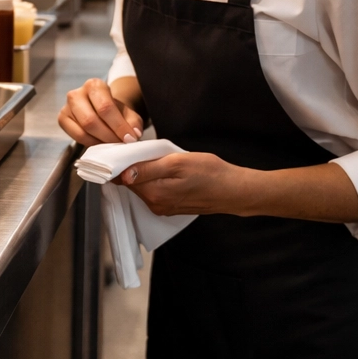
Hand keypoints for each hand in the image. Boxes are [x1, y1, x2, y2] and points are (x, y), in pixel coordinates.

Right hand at [59, 77, 143, 145]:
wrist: (101, 110)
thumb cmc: (114, 111)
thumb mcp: (128, 113)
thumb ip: (133, 122)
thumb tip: (134, 134)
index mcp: (94, 85)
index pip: (105, 107)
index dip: (118, 126)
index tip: (129, 138)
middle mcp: (77, 93)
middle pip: (90, 120)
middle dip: (108, 136)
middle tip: (120, 144)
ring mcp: (67, 106)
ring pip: (82, 131)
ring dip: (99, 142)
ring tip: (111, 145)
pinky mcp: (62, 119)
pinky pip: (75, 137)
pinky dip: (90, 143)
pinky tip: (99, 143)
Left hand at [120, 151, 256, 216]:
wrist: (234, 190)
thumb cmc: (210, 173)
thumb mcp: (177, 163)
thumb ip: (148, 169)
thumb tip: (124, 174)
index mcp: (154, 193)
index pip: (125, 177)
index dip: (125, 162)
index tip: (128, 150)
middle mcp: (155, 204)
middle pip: (133, 183)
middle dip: (135, 167)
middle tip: (147, 152)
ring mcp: (163, 208)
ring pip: (144, 187)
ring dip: (146, 174)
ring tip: (160, 161)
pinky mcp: (171, 208)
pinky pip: (155, 192)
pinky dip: (155, 181)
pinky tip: (167, 172)